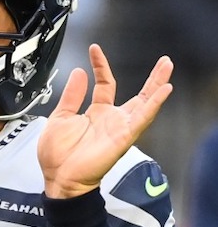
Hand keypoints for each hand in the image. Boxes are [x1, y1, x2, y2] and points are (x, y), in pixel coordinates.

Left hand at [38, 44, 172, 197]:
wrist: (59, 178)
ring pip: (145, 104)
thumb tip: (79, 72)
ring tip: (167, 68)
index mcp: (97, 113)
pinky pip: (141, 118)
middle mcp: (112, 119)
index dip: (101, 66)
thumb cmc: (58, 154)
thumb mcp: (60, 117)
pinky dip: (153, 104)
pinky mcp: (123, 137)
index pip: (106, 84)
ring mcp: (120, 128)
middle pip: (138, 94)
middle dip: (153, 78)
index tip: (95, 49)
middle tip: (164, 61)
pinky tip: (163, 91)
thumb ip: (72, 95)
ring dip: (158, 86)